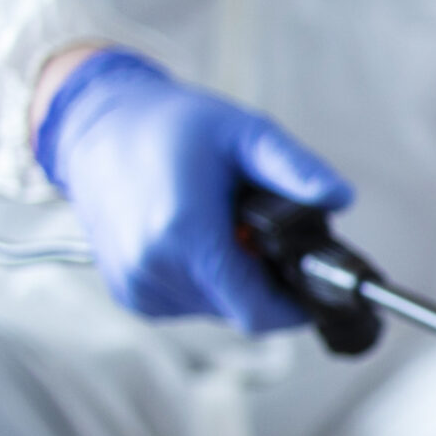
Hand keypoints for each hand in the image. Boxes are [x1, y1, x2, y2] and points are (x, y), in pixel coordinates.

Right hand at [33, 49, 352, 332]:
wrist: (96, 126)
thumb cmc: (170, 125)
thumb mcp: (244, 133)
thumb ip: (294, 169)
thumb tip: (339, 197)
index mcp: (183, 233)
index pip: (258, 310)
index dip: (296, 305)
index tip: (311, 284)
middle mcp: (153, 267)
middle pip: (241, 309)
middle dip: (264, 280)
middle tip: (259, 234)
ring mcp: (136, 284)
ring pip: (215, 308)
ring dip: (232, 279)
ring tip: (221, 226)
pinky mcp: (128, 291)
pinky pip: (187, 302)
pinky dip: (203, 279)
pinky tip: (195, 238)